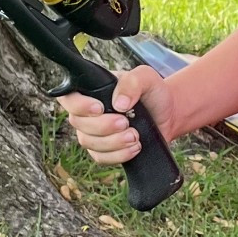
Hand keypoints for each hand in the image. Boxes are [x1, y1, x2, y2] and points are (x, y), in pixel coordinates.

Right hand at [57, 65, 171, 164]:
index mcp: (92, 91)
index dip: (79, 105)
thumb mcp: (146, 78)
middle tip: (126, 122)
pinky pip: (100, 158)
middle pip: (78, 123)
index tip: (99, 108)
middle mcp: (88, 113)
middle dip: (103, 126)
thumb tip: (118, 104)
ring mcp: (94, 133)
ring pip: (88, 143)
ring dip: (113, 142)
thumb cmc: (153, 93)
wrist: (168, 115)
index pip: (69, 98)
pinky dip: (118, 155)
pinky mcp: (104, 151)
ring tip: (135, 135)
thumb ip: (131, 83)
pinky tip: (135, 147)